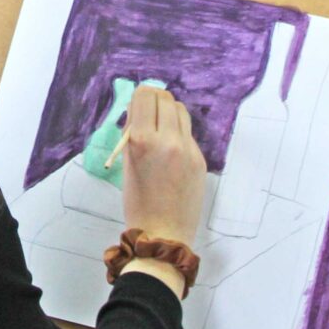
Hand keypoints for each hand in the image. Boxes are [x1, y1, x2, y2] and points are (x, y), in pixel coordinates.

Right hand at [116, 83, 205, 247]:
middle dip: (155, 100)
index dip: (140, 96)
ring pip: (181, 110)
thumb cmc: (137, 200)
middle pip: (165, 97)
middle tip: (149, 114)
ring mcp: (188, 149)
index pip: (145, 95)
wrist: (163, 232)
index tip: (138, 106)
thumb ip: (133, 132)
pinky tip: (172, 151)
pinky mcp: (200, 158)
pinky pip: (188, 132)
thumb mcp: (127, 162)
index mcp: (143, 140)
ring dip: (169, 112)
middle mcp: (168, 139)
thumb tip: (139, 109)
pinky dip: (178, 133)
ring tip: (162, 129)